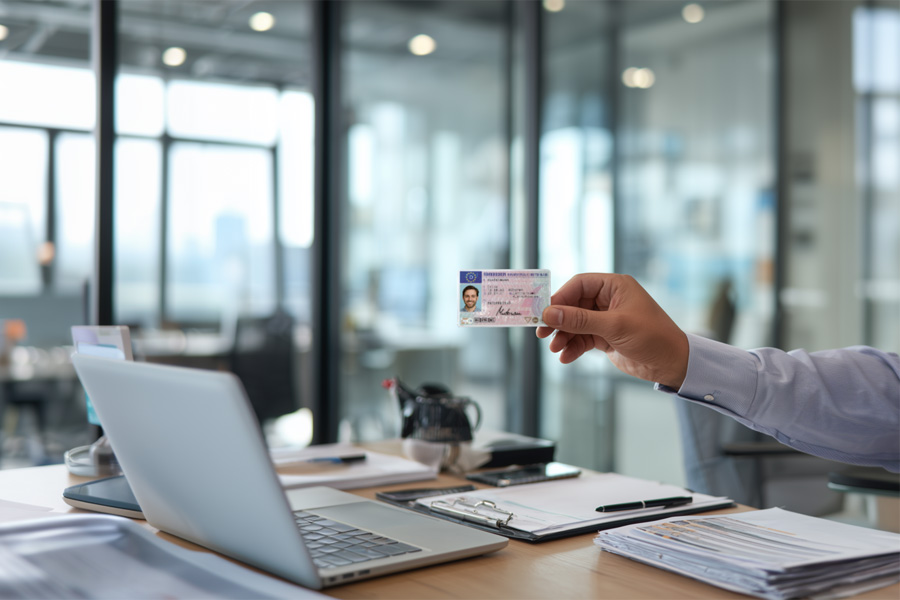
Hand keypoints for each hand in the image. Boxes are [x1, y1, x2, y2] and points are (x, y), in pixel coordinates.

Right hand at [536, 273, 688, 388]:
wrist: (672, 364)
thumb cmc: (652, 337)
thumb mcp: (614, 326)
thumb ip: (580, 320)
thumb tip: (550, 314)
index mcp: (615, 286)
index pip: (579, 285)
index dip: (560, 298)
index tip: (544, 313)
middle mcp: (609, 300)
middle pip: (574, 305)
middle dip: (559, 320)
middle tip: (542, 333)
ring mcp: (607, 319)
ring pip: (576, 323)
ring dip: (564, 336)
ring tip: (555, 348)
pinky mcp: (606, 336)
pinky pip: (583, 338)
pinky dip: (573, 347)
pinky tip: (566, 357)